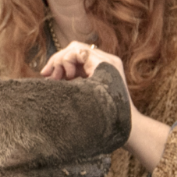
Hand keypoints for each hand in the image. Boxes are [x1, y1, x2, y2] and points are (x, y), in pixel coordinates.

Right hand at [40, 40, 169, 171]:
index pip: (76, 49)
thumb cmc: (108, 115)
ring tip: (51, 79)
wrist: (129, 127)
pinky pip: (81, 67)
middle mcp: (106, 60)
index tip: (56, 77)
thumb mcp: (86, 94)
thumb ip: (72, 78)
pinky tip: (59, 81)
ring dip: (61, 67)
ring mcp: (105, 66)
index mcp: (104, 63)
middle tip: (47, 75)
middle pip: (75, 50)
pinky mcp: (101, 74)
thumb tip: (54, 71)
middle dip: (58, 61)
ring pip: (76, 57)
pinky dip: (68, 72)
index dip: (62, 60)